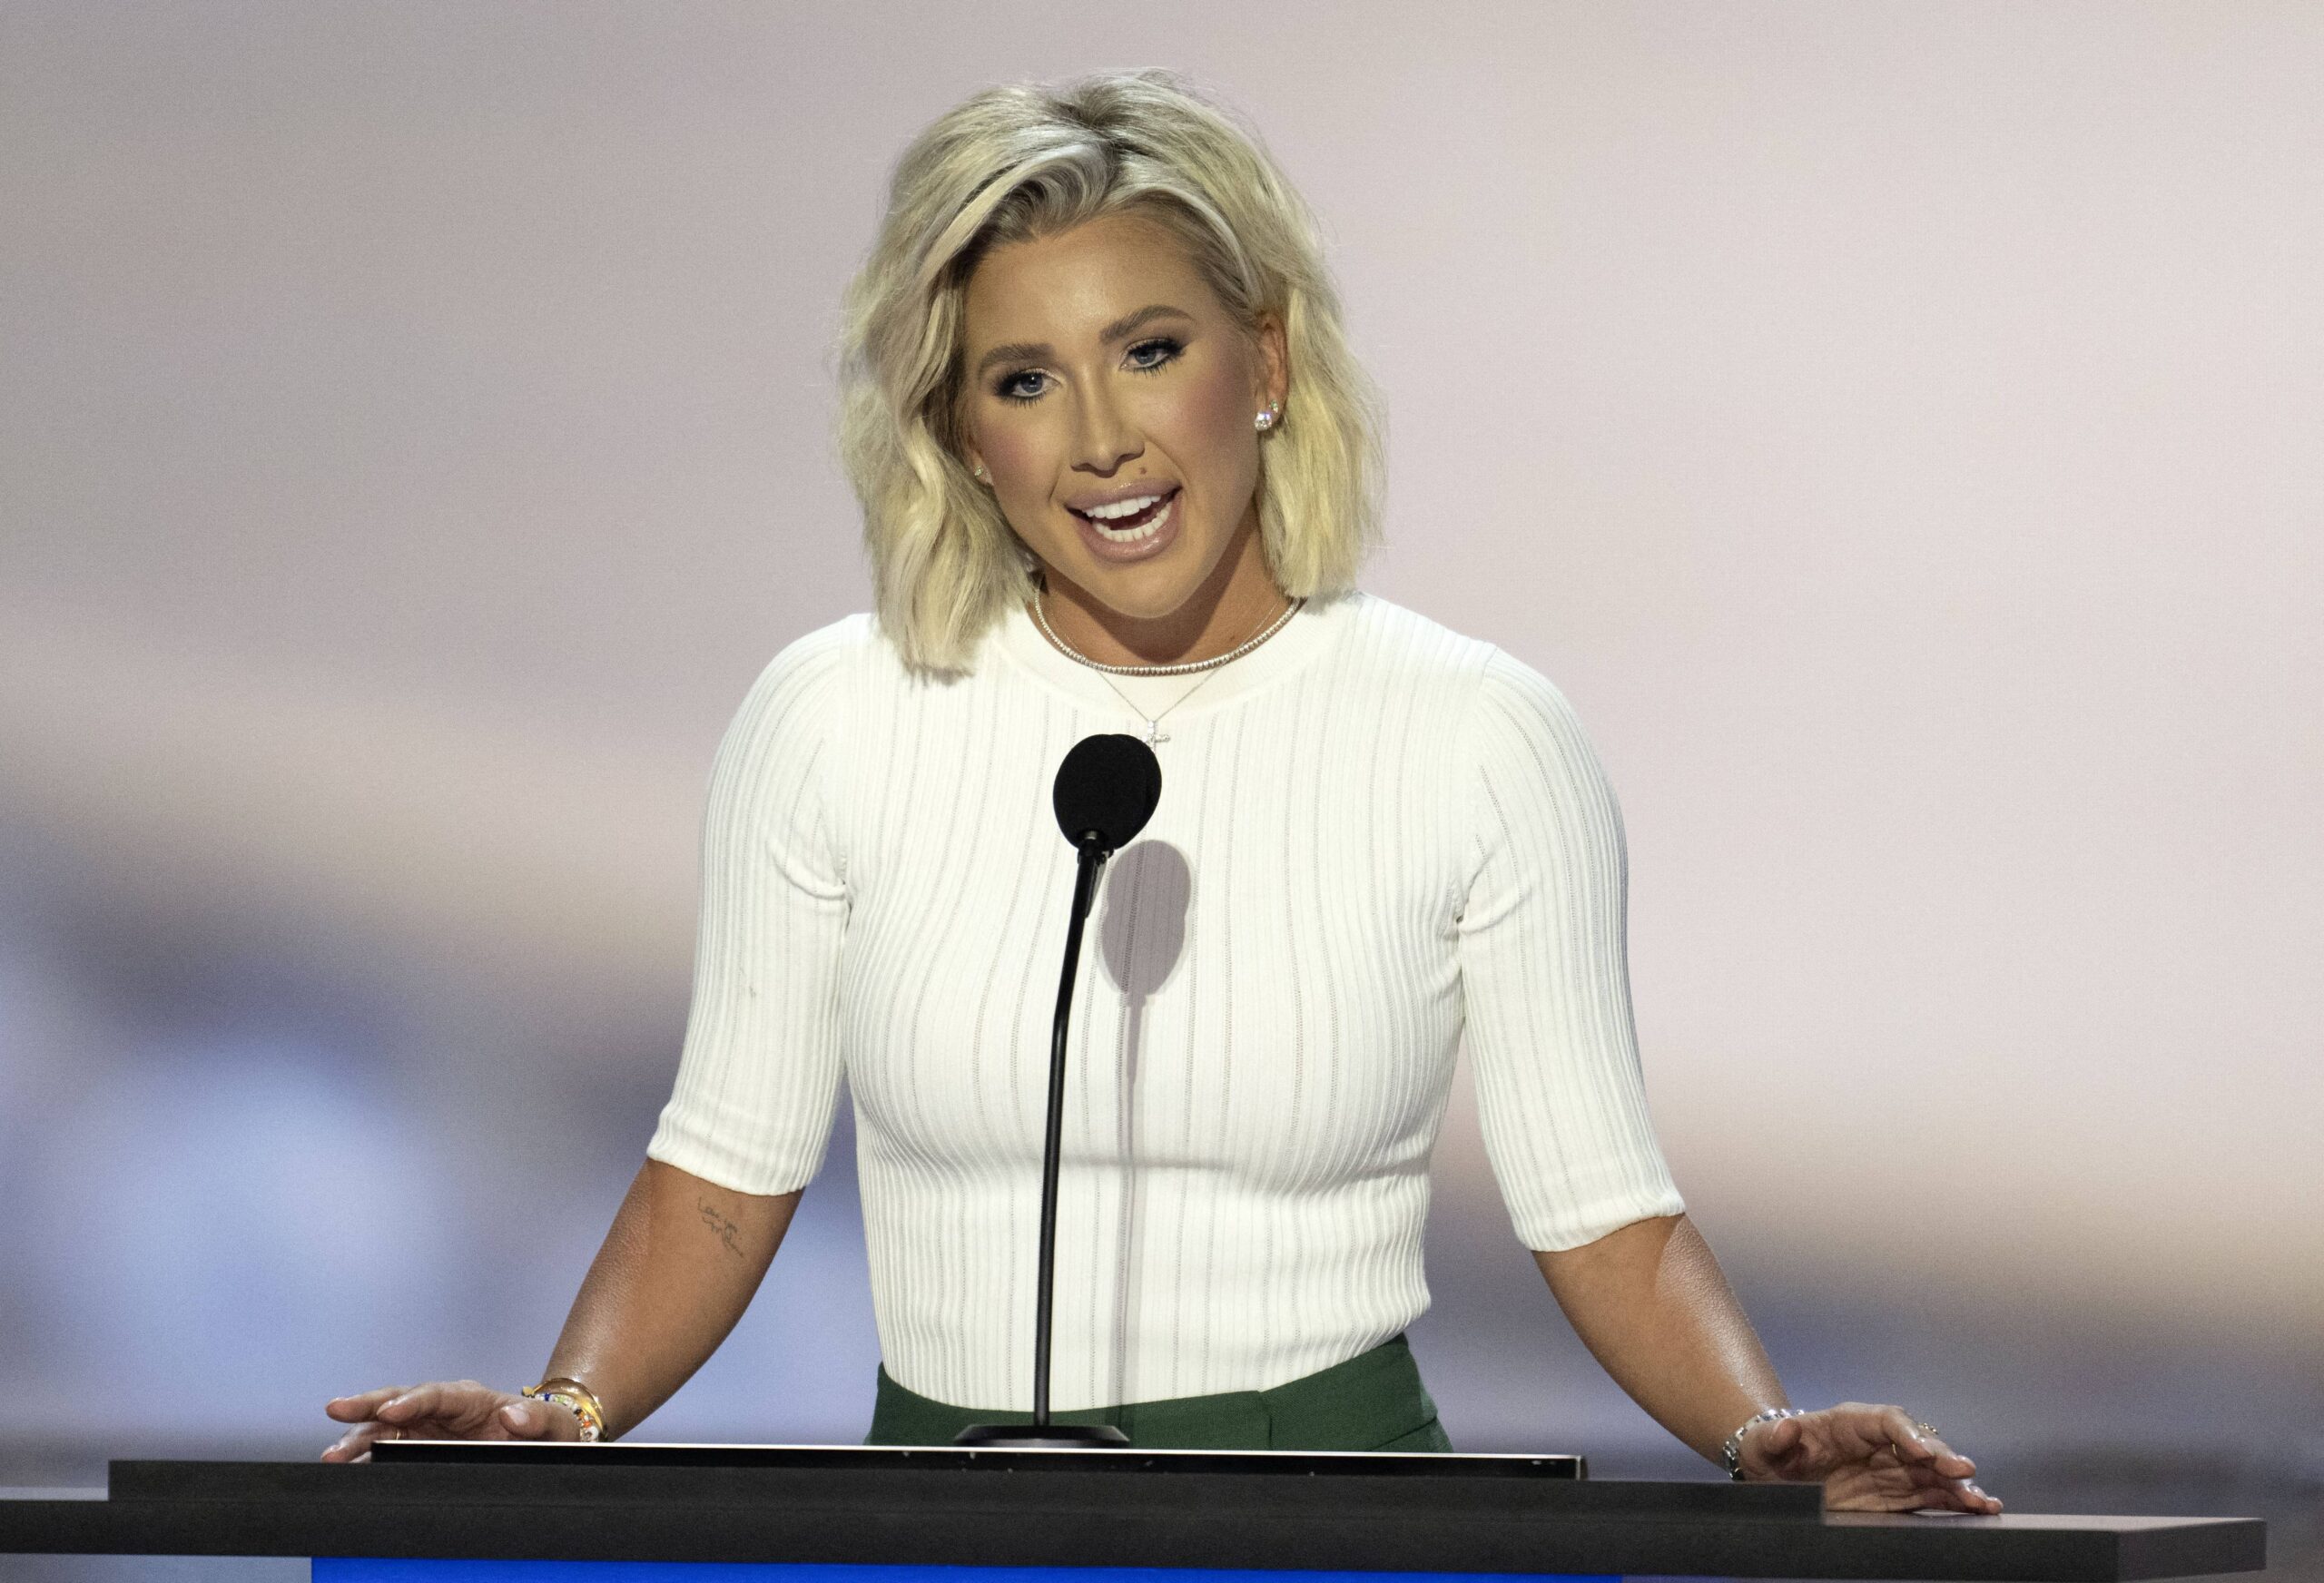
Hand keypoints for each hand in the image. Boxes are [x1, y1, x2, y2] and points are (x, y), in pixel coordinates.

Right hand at [321, 1379, 583, 1462]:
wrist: (541, 1447)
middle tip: (336, 1410)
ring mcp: (426, 1429)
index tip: (393, 1410)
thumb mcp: (554, 1424)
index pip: (437, 1393)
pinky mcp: (417, 1450)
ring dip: (357, 1439)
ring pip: (385, 1429)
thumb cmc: (547, 1431)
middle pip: (399, 1402)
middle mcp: (442, 1409)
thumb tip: (513, 1415)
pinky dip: (365, 1459)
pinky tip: (346, 1468)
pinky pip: (386, 1451)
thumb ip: (538, 1419)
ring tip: (332, 1455)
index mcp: (472, 1398)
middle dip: (368, 1406)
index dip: (413, 1400)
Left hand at [1738, 1402, 2001, 1513]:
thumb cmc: (1768, 1450)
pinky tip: (1978, 1510)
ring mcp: (1888, 1471)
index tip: (1922, 1450)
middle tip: (1963, 1472)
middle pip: (1917, 1446)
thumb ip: (1773, 1437)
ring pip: (1930, 1474)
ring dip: (1957, 1486)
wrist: (1771, 1476)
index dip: (1906, 1433)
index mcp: (1849, 1423)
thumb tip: (1785, 1428)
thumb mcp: (1762, 1443)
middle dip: (1941, 1458)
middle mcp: (1876, 1444)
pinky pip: (1928, 1498)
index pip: (1886, 1420)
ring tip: (1983, 1501)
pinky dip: (1953, 1504)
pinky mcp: (1892, 1497)